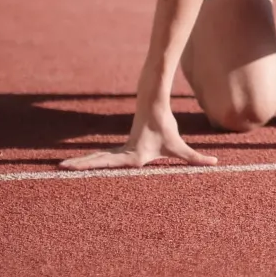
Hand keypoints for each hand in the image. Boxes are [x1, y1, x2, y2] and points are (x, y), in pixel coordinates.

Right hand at [59, 100, 217, 170]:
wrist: (155, 107)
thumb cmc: (167, 129)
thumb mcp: (180, 147)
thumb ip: (196, 157)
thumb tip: (215, 162)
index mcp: (134, 156)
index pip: (112, 163)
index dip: (97, 165)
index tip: (85, 167)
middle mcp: (123, 153)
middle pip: (99, 160)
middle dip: (80, 166)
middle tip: (60, 169)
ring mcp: (119, 150)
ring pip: (97, 158)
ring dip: (81, 164)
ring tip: (61, 168)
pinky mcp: (119, 149)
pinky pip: (101, 158)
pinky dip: (89, 162)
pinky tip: (77, 166)